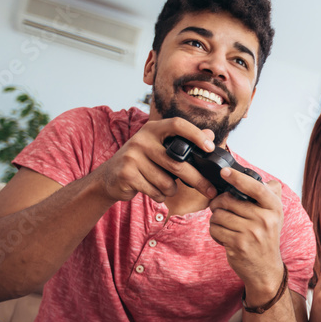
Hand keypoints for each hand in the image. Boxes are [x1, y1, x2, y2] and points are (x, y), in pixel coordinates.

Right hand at [90, 118, 218, 202]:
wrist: (110, 177)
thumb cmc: (143, 162)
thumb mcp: (161, 148)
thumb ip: (185, 143)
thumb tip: (211, 134)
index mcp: (153, 129)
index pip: (177, 125)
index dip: (196, 134)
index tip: (210, 147)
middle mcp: (141, 139)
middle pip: (177, 163)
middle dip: (198, 180)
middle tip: (211, 190)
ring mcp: (132, 156)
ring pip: (167, 183)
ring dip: (171, 190)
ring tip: (164, 187)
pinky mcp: (127, 174)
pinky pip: (155, 192)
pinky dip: (159, 196)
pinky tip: (152, 191)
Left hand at [209, 168, 285, 296]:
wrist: (266, 269)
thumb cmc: (266, 238)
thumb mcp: (274, 215)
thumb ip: (270, 195)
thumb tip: (263, 178)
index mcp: (274, 208)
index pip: (256, 188)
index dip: (238, 178)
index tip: (225, 172)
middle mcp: (265, 219)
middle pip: (228, 200)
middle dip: (219, 204)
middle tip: (221, 209)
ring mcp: (251, 233)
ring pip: (218, 215)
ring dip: (216, 220)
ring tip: (225, 225)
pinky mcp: (238, 245)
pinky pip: (215, 229)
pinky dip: (215, 232)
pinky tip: (224, 236)